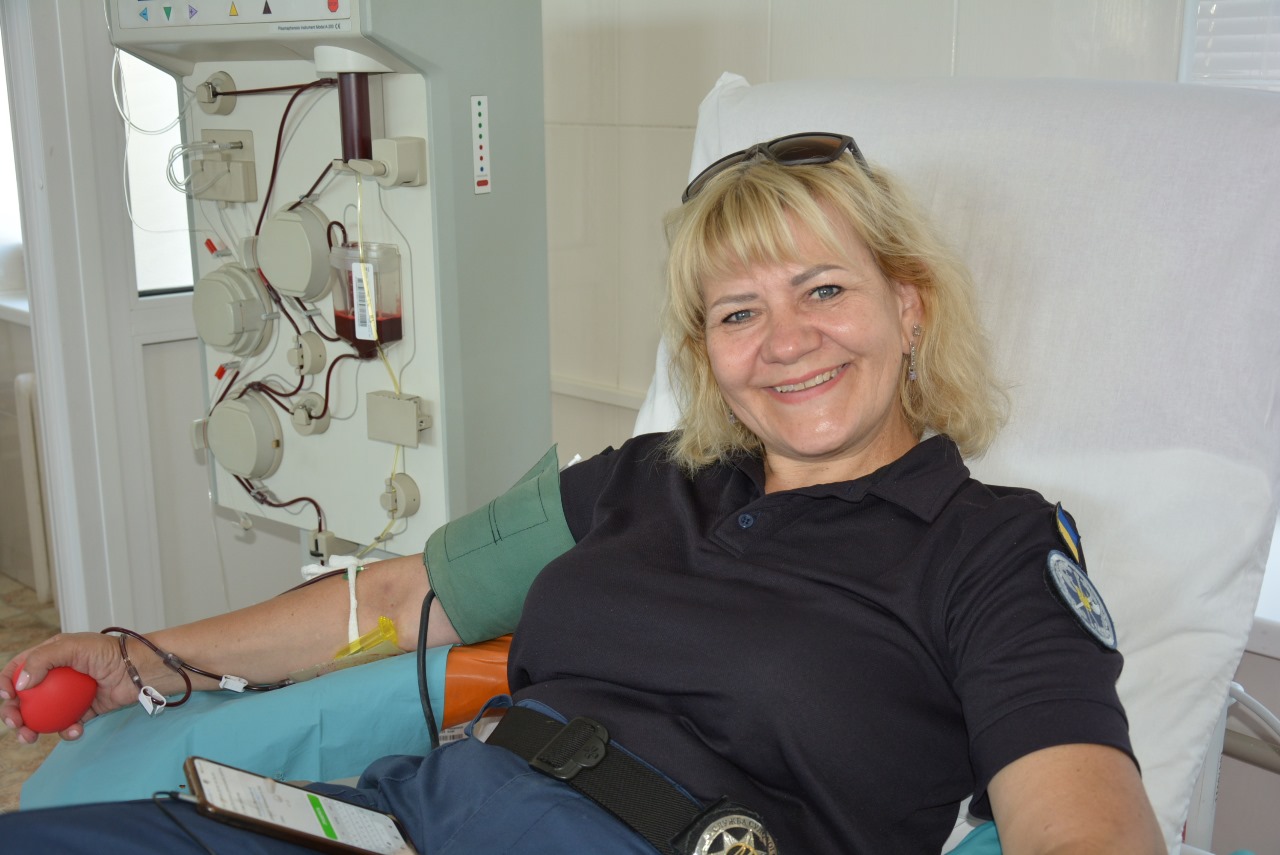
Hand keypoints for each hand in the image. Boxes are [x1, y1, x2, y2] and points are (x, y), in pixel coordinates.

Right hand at [0, 632, 139, 742]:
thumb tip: (20, 685)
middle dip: (13, 713)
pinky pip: (67, 725)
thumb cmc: (108, 652)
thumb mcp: (73, 646)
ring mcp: (68, 696)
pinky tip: (74, 731)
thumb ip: (43, 659)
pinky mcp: (83, 711)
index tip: (7, 697)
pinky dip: (67, 731)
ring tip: (31, 737)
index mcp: (49, 657)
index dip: (6, 683)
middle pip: (23, 698)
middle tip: (16, 724)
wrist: (138, 670)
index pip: (18, 670)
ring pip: (41, 716)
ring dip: (32, 729)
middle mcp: (55, 677)